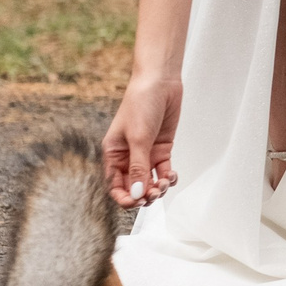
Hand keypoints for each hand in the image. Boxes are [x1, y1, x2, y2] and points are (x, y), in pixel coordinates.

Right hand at [104, 71, 181, 207]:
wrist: (160, 83)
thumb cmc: (140, 105)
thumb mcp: (138, 138)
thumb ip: (138, 167)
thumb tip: (136, 194)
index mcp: (114, 154)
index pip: (115, 185)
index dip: (124, 198)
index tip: (137, 202)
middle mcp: (128, 157)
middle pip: (134, 187)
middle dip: (144, 195)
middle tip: (154, 193)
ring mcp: (146, 154)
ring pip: (149, 181)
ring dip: (157, 188)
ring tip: (164, 183)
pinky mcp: (161, 149)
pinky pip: (162, 171)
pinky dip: (167, 178)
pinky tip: (171, 176)